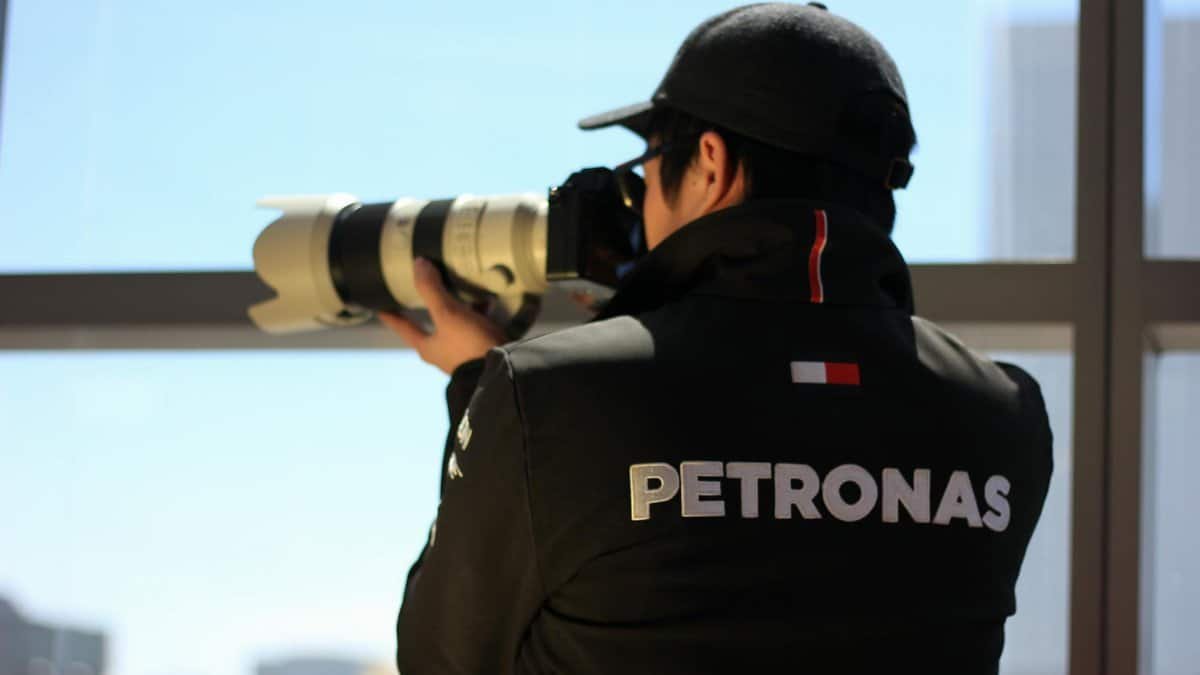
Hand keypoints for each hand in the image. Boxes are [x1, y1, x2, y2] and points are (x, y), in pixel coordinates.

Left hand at [379, 258, 506, 374]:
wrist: (502, 372)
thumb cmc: (468, 345)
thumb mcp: (447, 314)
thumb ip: (431, 290)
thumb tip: (418, 264)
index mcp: (427, 346)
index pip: (403, 327)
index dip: (391, 315)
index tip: (380, 306)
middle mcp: (442, 352)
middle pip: (431, 323)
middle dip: (431, 305)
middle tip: (427, 287)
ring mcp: (463, 352)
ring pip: (456, 324)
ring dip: (459, 307)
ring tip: (463, 288)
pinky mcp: (482, 350)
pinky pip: (477, 326)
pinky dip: (480, 313)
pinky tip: (488, 302)